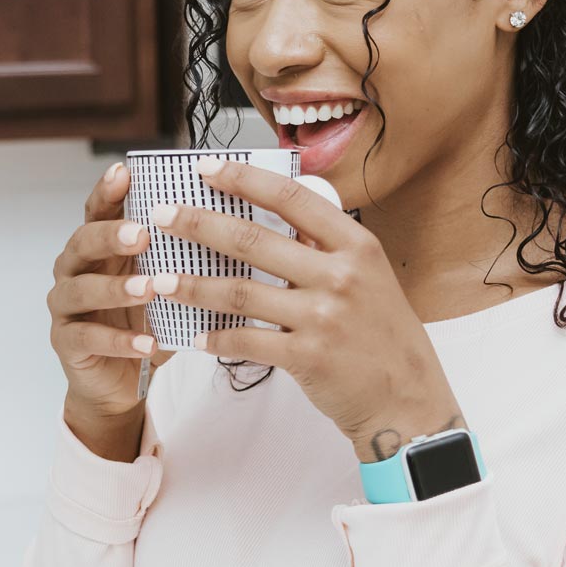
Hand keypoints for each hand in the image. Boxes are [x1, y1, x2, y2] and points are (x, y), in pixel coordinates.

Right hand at [48, 162, 177, 421]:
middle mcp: (75, 269)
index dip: (107, 191)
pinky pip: (88, 337)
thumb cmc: (145, 322)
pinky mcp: (65, 342)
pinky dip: (119, 340)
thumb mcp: (166, 286)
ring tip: (148, 289)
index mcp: (100, 247)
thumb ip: (181, 258)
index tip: (124, 172)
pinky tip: (147, 343)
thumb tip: (232, 229)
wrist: (121, 382)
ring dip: (116, 288)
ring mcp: (65, 306)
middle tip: (141, 234)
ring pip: (82, 289)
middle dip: (110, 235)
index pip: (98, 211)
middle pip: (82, 242)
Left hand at [144, 155, 464, 462]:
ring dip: (191, 285)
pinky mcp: (308, 357)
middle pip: (252, 240)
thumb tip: (269, 215)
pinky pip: (247, 341)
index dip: (243, 178)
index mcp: (356, 244)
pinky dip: (216, 338)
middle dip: (198, 224)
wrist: (409, 399)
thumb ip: (325, 247)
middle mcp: (341, 275)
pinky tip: (194, 336)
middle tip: (161, 215)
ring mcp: (323, 317)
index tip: (205, 167)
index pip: (290, 197)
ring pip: (239, 292)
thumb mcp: (368, 276)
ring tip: (156, 280)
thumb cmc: (382, 333)